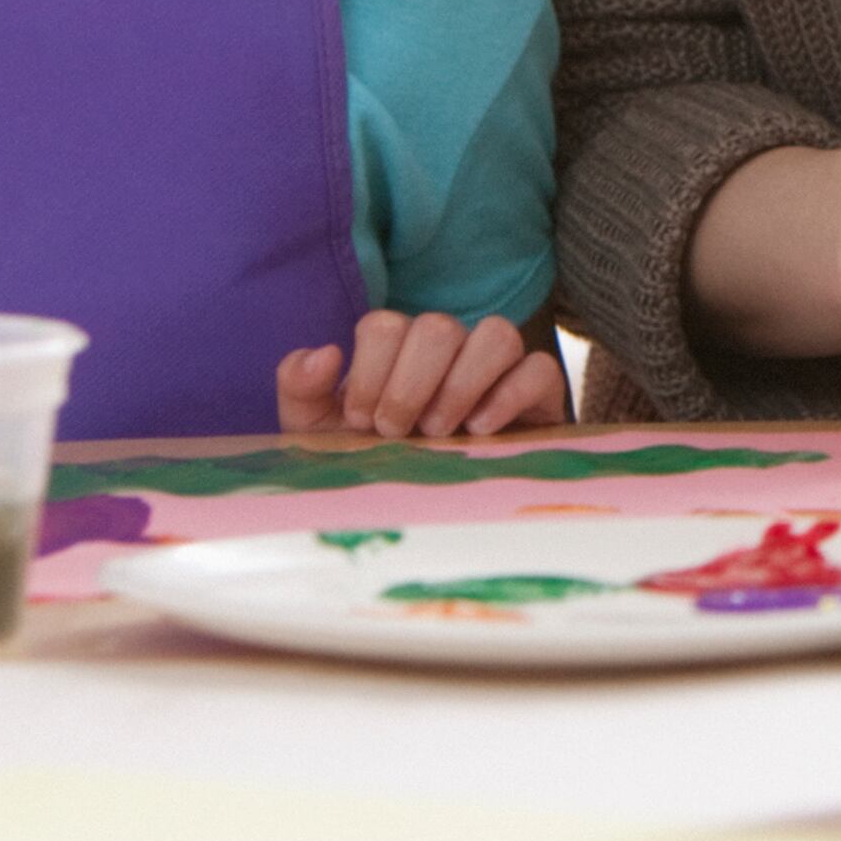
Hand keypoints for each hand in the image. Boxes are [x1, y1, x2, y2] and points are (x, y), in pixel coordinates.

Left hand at [278, 313, 568, 439]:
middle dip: (411, 383)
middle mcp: (449, 351)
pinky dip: (510, 394)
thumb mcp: (319, 434)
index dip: (371, 371)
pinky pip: (539, 369)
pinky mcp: (539, 395)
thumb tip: (325, 353)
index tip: (365, 422)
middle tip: (397, 432)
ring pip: (497, 333)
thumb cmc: (372, 465)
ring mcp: (497, 369)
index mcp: (397, 351)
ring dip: (461, 383)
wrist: (423, 515)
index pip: (386, 325)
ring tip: (440, 432)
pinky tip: (481, 431)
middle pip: (439, 326)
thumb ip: (301, 389)